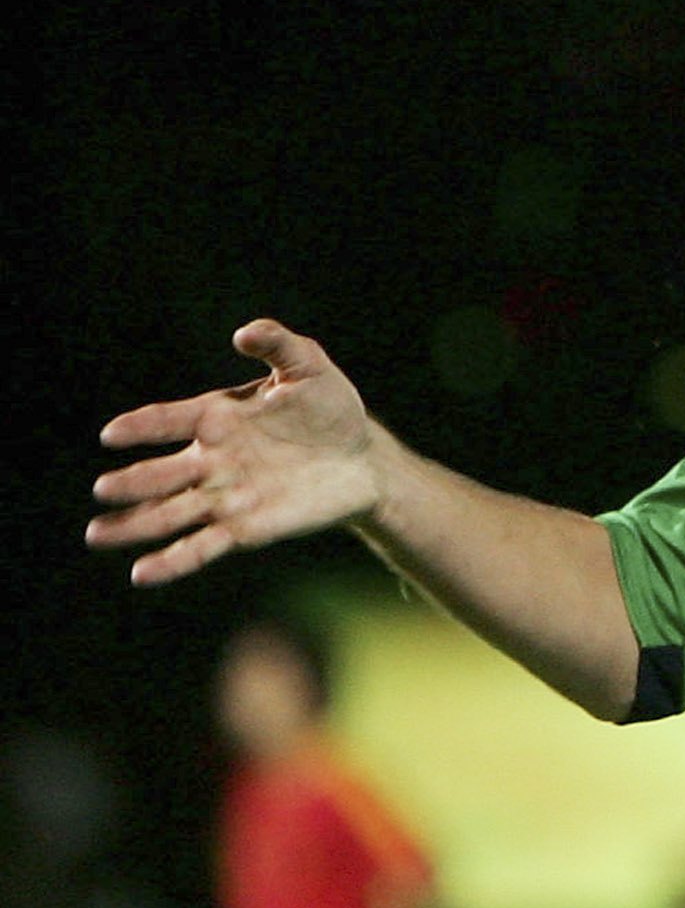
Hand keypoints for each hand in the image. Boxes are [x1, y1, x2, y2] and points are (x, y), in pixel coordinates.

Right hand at [88, 321, 382, 585]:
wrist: (363, 458)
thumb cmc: (330, 407)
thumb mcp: (308, 367)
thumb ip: (278, 344)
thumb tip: (244, 333)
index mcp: (217, 417)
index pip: (169, 419)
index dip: (141, 427)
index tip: (112, 434)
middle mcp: (212, 460)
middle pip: (162, 474)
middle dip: (132, 483)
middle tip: (103, 490)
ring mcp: (225, 497)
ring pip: (171, 513)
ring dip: (135, 525)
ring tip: (97, 535)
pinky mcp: (245, 529)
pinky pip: (202, 546)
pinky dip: (173, 561)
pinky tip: (142, 574)